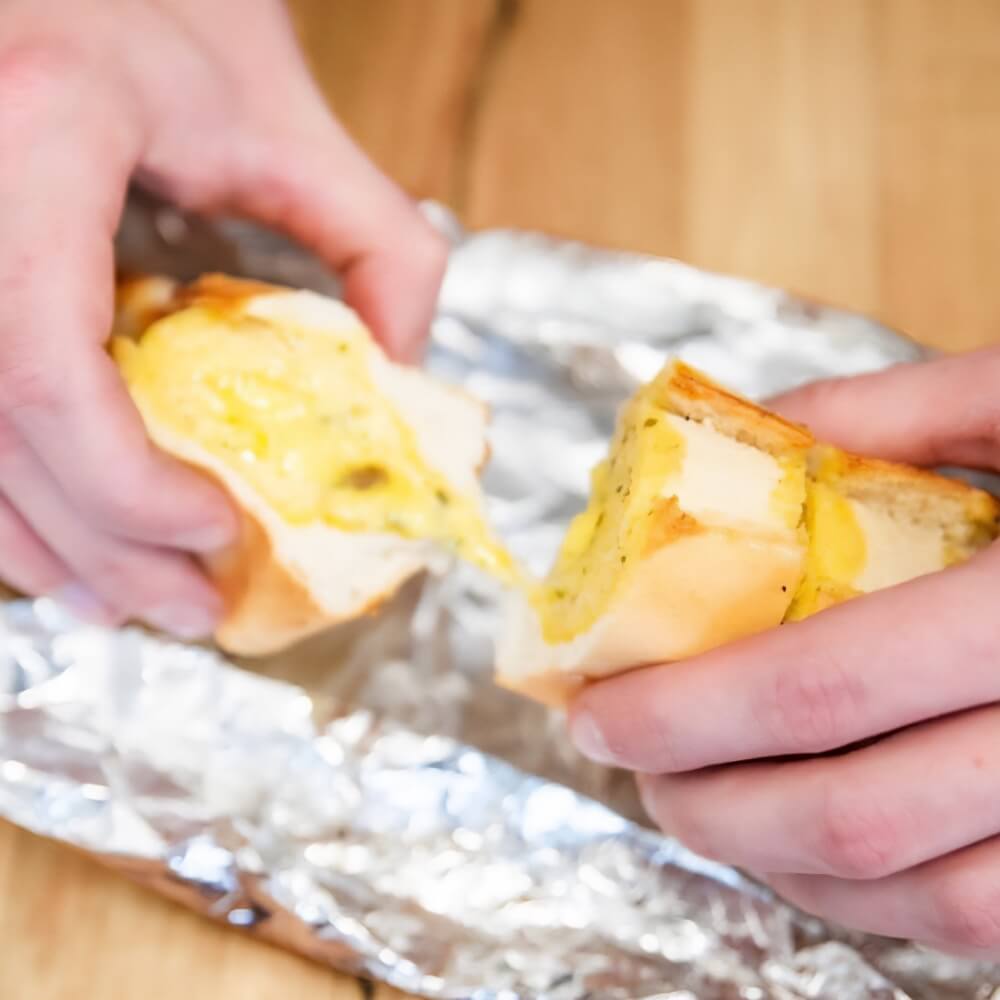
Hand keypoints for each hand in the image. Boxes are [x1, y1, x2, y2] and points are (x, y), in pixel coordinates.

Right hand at [0, 0, 446, 635]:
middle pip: (2, 435)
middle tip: (190, 609)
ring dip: (46, 543)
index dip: (129, 487)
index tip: (220, 534)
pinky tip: (60, 543)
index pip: (48, 371)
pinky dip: (10, 492)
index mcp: (31, 141)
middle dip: (101, 546)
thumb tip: (405, 368)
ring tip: (128, 601)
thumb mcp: (283, 105)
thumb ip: (376, 237)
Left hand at [570, 349, 999, 956]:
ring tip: (701, 810)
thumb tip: (752, 433)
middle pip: (853, 812)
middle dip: (709, 804)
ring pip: (923, 895)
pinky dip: (880, 897)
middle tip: (632, 767)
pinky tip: (816, 849)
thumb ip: (899, 410)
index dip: (687, 711)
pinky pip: (992, 921)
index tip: (593, 711)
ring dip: (782, 866)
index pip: (823, 685)